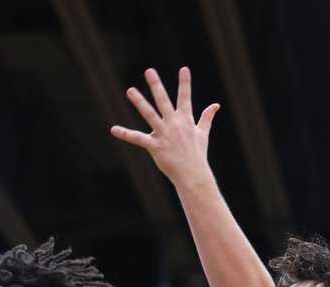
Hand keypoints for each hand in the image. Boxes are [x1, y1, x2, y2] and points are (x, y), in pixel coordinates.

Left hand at [110, 67, 218, 182]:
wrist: (192, 175)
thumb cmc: (197, 155)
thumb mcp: (203, 134)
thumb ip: (207, 118)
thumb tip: (216, 105)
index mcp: (185, 120)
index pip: (185, 97)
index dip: (185, 83)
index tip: (183, 69)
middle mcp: (174, 124)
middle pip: (163, 100)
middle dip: (156, 85)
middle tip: (149, 71)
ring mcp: (164, 134)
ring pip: (149, 114)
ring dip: (139, 102)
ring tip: (130, 90)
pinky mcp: (155, 147)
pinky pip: (138, 139)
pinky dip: (125, 134)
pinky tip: (113, 129)